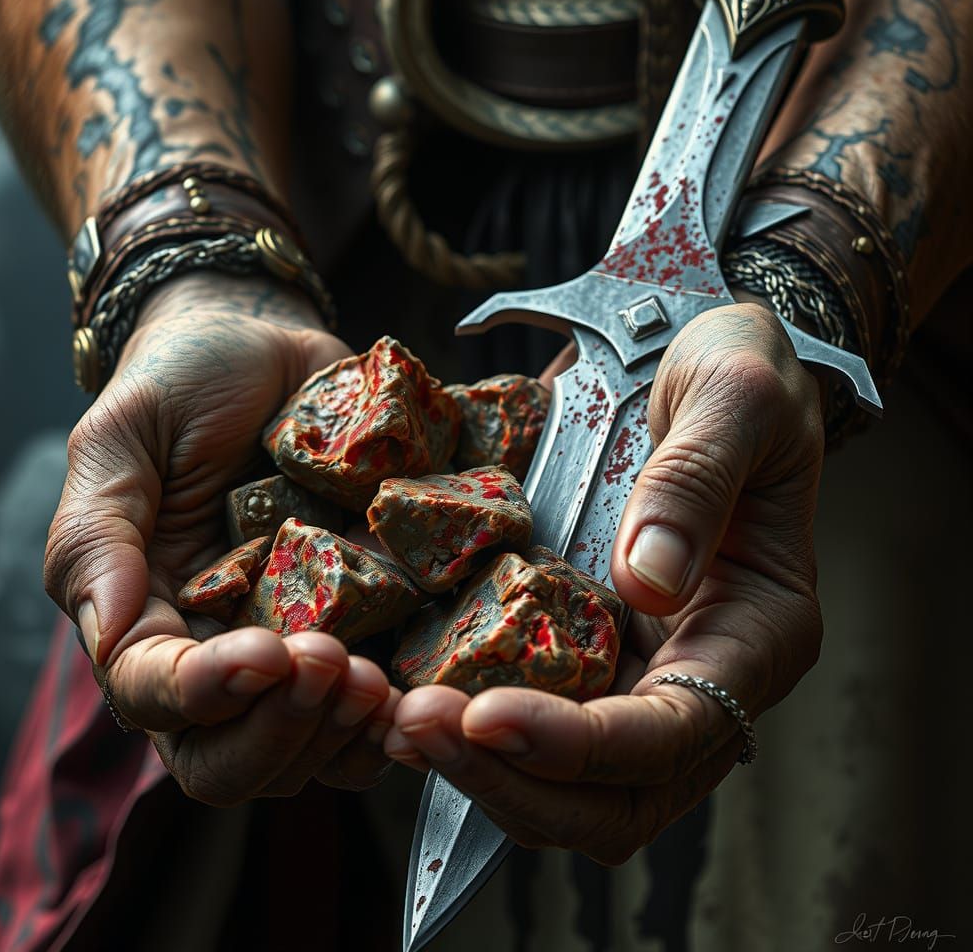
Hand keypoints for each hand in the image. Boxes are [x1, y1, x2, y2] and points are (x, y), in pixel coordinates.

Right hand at [44, 273, 398, 803]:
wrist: (264, 346)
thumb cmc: (181, 388)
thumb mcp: (121, 443)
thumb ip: (97, 536)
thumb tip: (110, 629)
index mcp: (151, 622)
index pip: (155, 699)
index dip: (204, 697)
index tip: (262, 657)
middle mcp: (222, 654)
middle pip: (232, 761)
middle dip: (284, 730)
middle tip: (334, 666)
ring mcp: (299, 647)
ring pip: (312, 754)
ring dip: (346, 737)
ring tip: (380, 682)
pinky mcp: (366, 626)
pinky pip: (381, 711)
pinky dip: (404, 719)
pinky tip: (429, 689)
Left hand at [384, 302, 824, 862]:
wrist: (699, 358)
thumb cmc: (737, 369)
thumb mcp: (732, 396)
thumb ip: (696, 483)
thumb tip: (645, 586)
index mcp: (756, 635)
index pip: (675, 735)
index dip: (582, 745)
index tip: (489, 715)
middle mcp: (696, 675)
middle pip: (614, 795)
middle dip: (514, 782)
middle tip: (416, 730)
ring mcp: (634, 668)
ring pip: (562, 778)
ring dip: (479, 769)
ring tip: (396, 723)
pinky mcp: (579, 643)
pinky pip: (526, 714)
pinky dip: (468, 727)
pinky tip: (404, 695)